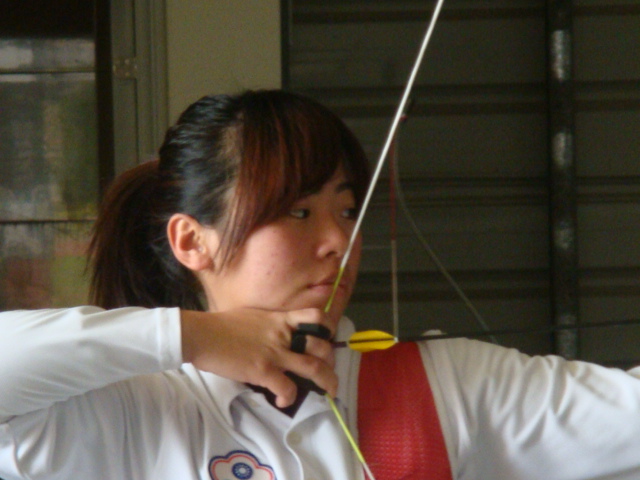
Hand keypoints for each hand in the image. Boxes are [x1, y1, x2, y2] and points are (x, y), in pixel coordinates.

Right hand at [180, 308, 336, 406]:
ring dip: (326, 382)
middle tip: (329, 371)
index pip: (316, 318)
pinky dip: (290, 398)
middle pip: (322, 346)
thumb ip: (271, 325)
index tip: (327, 341)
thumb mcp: (254, 316)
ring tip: (327, 392)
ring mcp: (275, 353)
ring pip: (314, 368)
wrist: (203, 334)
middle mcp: (284, 334)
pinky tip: (284, 402)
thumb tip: (276, 335)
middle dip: (332, 361)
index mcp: (281, 319)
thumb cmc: (222, 324)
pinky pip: (288, 388)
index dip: (327, 330)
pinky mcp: (264, 371)